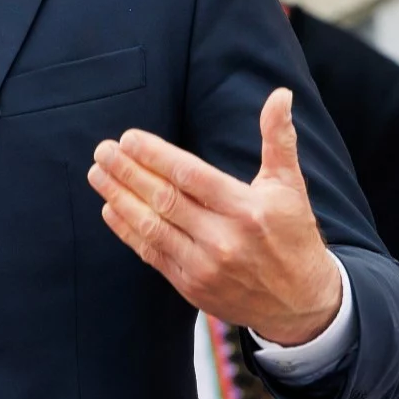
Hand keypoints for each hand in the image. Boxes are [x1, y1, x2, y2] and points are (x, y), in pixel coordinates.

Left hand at [88, 87, 343, 345]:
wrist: (300, 303)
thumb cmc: (293, 237)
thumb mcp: (291, 186)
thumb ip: (279, 139)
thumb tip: (280, 95)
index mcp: (246, 208)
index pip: (190, 175)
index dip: (155, 155)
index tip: (129, 138)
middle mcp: (223, 238)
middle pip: (164, 198)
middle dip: (127, 172)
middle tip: (103, 150)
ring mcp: (204, 265)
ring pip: (152, 226)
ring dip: (119, 198)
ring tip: (98, 174)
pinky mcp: (191, 286)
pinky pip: (151, 254)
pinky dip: (127, 231)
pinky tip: (110, 210)